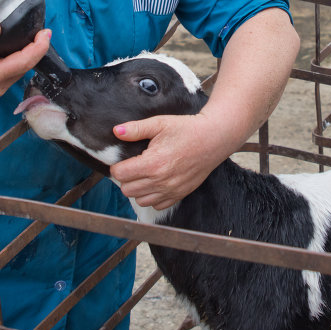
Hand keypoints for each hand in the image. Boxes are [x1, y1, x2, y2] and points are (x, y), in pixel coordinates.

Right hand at [0, 23, 52, 98]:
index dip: (38, 47)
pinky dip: (20, 59)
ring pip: (21, 70)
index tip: (46, 32)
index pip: (24, 62)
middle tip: (43, 31)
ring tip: (35, 37)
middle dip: (37, 49)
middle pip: (26, 66)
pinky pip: (14, 72)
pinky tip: (21, 47)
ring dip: (30, 54)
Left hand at [109, 112, 235, 210]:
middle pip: (127, 190)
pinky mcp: (180, 194)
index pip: (120, 174)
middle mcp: (160, 181)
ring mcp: (171, 190)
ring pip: (140, 201)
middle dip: (126, 178)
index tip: (124, 159)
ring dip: (138, 189)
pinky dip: (152, 197)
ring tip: (144, 174)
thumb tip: (116, 131)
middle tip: (134, 165)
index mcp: (153, 163)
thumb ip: (136, 129)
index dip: (118, 165)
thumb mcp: (160, 123)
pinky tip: (156, 182)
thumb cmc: (187, 129)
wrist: (214, 138)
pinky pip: (157, 206)